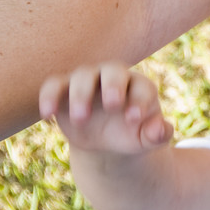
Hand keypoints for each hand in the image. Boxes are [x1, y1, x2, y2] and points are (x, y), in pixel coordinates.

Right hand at [40, 62, 172, 153]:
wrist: (107, 139)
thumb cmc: (132, 134)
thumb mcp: (147, 139)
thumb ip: (157, 134)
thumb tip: (160, 130)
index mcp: (139, 87)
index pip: (142, 87)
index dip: (140, 101)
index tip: (134, 119)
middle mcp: (114, 77)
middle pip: (113, 70)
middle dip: (113, 85)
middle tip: (113, 106)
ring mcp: (88, 81)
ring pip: (82, 76)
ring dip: (81, 95)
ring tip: (82, 119)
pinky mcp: (64, 89)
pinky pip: (54, 84)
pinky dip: (49, 96)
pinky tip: (49, 115)